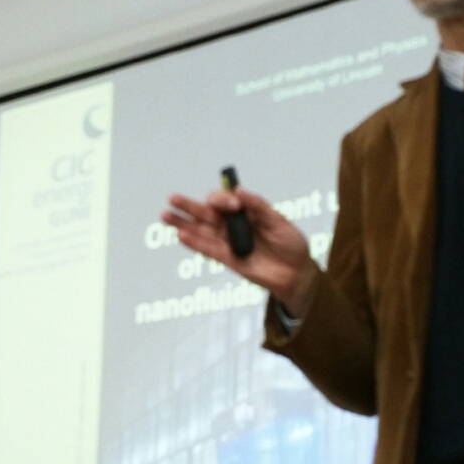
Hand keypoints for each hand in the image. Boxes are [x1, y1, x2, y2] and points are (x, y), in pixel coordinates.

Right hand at [162, 186, 313, 311]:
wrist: (297, 272)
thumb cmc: (290, 243)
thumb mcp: (278, 220)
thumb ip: (258, 206)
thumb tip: (238, 191)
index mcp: (243, 211)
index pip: (224, 200)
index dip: (224, 199)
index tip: (236, 205)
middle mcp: (231, 225)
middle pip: (205, 213)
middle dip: (189, 205)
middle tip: (173, 198)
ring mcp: (227, 242)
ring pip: (200, 231)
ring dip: (183, 224)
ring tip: (165, 215)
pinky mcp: (228, 259)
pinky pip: (208, 250)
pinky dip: (195, 243)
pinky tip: (181, 235)